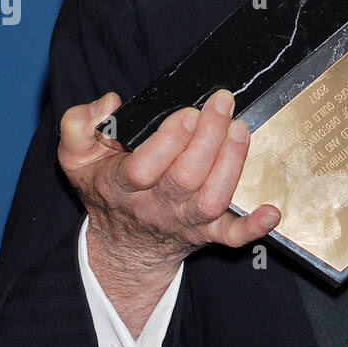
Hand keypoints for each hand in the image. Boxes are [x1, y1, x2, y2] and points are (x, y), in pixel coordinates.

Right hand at [58, 89, 279, 328]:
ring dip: (231, 165)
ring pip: (212, 199)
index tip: (188, 112)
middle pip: (185, 178)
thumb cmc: (106, 187)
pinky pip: (232, 237)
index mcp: (122, 185)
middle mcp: (156, 206)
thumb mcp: (76, 156)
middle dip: (208, 139)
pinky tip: (272, 211)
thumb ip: (78, 124)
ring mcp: (185, 222)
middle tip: (222, 105)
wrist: (124, 243)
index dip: (169, 141)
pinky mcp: (208, 233)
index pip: (144, 167)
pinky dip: (253, 227)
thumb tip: (110, 103)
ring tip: (241, 130)